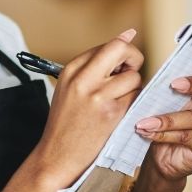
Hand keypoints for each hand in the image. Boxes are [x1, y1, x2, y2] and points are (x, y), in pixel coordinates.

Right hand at [35, 29, 143, 188]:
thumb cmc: (66, 124)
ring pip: (134, 77)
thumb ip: (97, 64)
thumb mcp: (71, 88)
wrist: (56, 157)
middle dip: (134, 58)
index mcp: (72, 69)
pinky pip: (135, 98)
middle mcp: (83, 78)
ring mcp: (97, 96)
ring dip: (133, 88)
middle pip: (122, 49)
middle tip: (130, 74)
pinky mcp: (111, 113)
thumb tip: (129, 34)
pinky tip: (118, 115)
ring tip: (118, 102)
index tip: (121, 68)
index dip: (122, 54)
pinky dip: (132, 104)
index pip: (109, 44)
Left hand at [135, 46, 191, 180]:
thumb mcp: (167, 98)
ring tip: (146, 121)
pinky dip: (164, 134)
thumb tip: (162, 70)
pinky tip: (149, 132)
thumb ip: (171, 83)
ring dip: (168, 119)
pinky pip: (186, 136)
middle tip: (174, 84)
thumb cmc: (168, 122)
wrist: (163, 156)